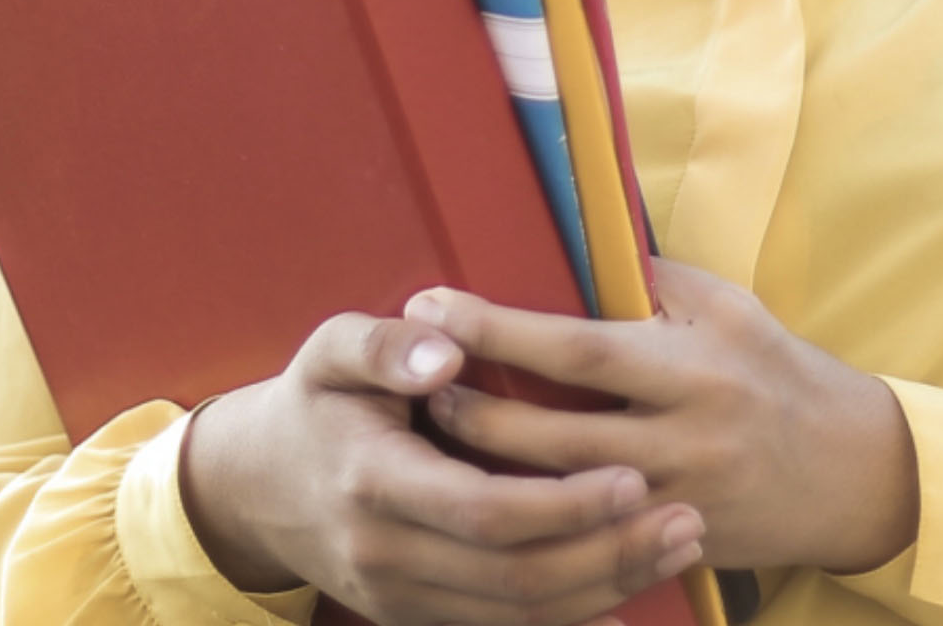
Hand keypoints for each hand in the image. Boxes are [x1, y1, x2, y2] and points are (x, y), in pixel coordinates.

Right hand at [178, 309, 707, 625]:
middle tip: (686, 517)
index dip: (562, 504)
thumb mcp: (331, 348)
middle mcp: (387, 556)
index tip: (632, 474)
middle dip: (607, 554)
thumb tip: (441, 347)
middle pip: (514, 578)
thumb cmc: (315, 399)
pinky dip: (569, 617)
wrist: (256, 486)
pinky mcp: (417, 615)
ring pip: (516, 615)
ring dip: (605, 587)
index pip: (483, 511)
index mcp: (374, 482)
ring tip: (681, 544)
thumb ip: (385, 345)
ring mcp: (401, 598)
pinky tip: (629, 591)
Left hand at [409, 259, 919, 574]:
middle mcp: (682, 439)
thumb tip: (575, 242)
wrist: (846, 470)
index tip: (436, 305)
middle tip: (413, 381)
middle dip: (474, 410)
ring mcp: (674, 504)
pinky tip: (481, 505)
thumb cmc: (776, 369)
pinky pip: (585, 546)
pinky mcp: (669, 549)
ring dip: (488, 470)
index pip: (579, 349)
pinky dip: (530, 525)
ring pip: (558, 500)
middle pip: (554, 436)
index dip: (501, 328)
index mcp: (693, 366)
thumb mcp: (726, 306)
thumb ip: (652, 281)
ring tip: (431, 437)